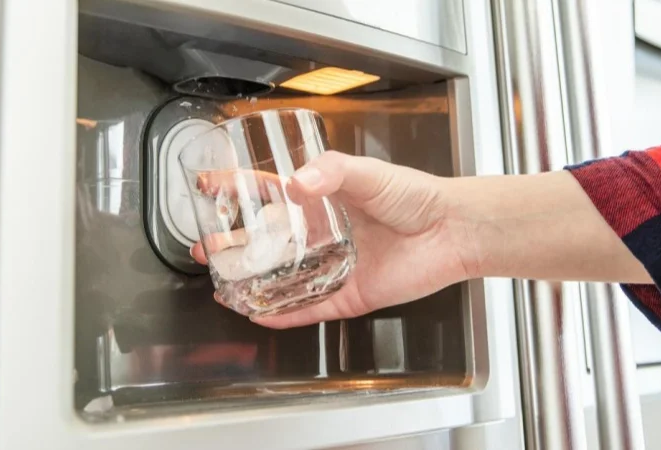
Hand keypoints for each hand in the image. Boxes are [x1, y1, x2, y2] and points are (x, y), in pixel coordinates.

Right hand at [190, 151, 471, 327]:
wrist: (452, 230)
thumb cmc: (416, 196)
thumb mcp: (369, 173)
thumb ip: (332, 172)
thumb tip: (299, 181)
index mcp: (323, 201)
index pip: (271, 195)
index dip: (239, 190)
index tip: (211, 187)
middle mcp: (324, 234)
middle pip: (268, 243)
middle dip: (235, 246)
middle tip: (208, 247)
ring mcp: (334, 266)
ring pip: (284, 279)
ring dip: (252, 282)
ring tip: (222, 282)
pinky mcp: (349, 295)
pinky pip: (311, 309)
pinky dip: (284, 314)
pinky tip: (259, 315)